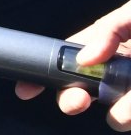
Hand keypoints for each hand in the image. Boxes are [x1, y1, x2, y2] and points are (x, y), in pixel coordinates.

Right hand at [16, 0, 130, 130]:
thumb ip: (109, 30)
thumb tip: (83, 58)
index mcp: (109, 44)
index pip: (67, 60)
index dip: (42, 74)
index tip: (25, 90)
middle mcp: (118, 69)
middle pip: (83, 90)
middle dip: (72, 99)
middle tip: (78, 101)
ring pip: (114, 112)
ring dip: (118, 114)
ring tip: (128, 110)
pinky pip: (130, 116)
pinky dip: (130, 115)